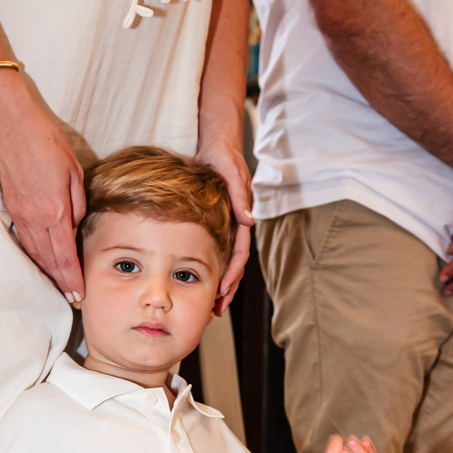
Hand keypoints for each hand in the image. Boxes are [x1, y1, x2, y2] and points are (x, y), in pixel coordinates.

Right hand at [0, 79, 85, 303]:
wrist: (7, 120)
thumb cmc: (44, 139)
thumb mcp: (73, 169)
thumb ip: (77, 202)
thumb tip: (76, 225)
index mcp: (54, 209)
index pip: (66, 255)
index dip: (73, 277)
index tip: (79, 294)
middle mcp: (35, 217)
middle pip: (49, 260)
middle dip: (61, 282)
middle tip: (71, 299)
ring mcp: (20, 213)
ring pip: (35, 253)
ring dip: (47, 273)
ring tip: (57, 288)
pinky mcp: (10, 206)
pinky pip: (25, 240)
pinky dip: (34, 256)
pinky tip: (40, 264)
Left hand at [197, 135, 253, 315]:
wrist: (218, 144)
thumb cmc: (224, 155)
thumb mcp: (231, 173)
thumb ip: (240, 196)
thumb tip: (249, 221)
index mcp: (241, 217)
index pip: (240, 252)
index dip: (233, 274)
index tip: (224, 291)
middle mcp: (237, 224)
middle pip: (235, 263)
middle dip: (228, 287)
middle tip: (217, 309)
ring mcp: (228, 225)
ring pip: (227, 260)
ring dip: (222, 282)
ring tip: (213, 303)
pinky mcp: (219, 223)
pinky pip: (217, 250)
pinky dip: (213, 266)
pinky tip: (204, 279)